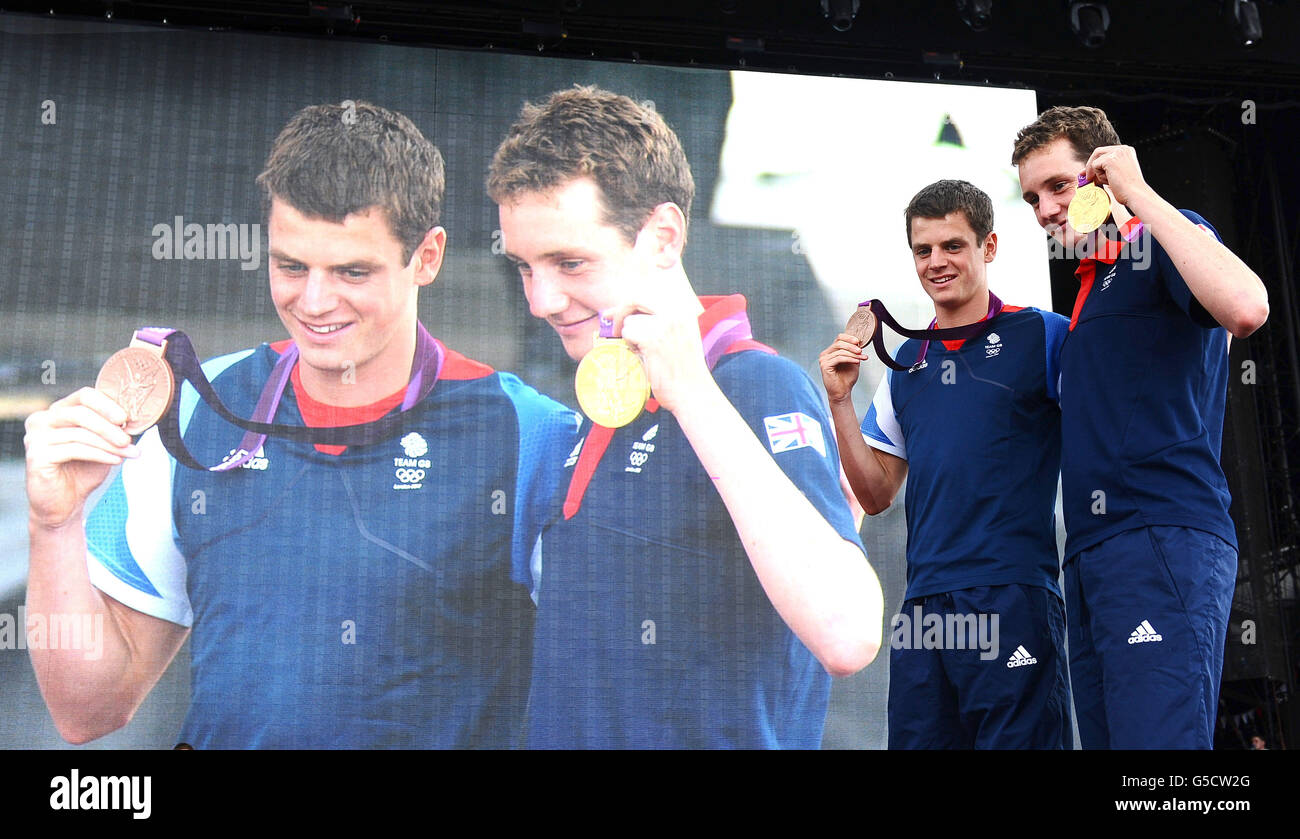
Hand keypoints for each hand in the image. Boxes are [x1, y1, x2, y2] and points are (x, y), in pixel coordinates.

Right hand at [25, 387, 136, 529]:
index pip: (84, 396)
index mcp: (57, 411)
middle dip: (109, 427)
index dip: (107, 404)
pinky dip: (99, 454)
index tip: (126, 418)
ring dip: (109, 444)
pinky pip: (74, 450)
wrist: (64, 504)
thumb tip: (133, 418)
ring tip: (128, 453)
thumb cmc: (82, 471)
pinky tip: (115, 461)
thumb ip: (111, 429)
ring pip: (80, 433)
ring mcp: (35, 437)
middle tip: (128, 439)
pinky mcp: (36, 456)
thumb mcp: (101, 445)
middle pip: (81, 412)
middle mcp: (41, 420)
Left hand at [604, 296, 711, 413]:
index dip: (628, 303)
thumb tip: (628, 312)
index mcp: (684, 309)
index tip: (612, 313)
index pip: (648, 294)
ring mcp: (664, 324)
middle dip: (620, 313)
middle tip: (614, 330)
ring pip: (630, 321)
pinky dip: (630, 346)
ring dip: (631, 338)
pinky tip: (644, 357)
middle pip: (635, 299)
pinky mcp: (653, 338)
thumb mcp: (680, 335)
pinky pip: (628, 333)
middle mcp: (676, 312)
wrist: (693, 392)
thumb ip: (660, 321)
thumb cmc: (684, 370)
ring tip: (646, 353)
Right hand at [819, 333, 868, 404]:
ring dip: (853, 354)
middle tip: (861, 351)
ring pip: (840, 351)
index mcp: (831, 352)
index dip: (849, 338)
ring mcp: (824, 360)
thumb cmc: (846, 379)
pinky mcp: (825, 366)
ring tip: (862, 358)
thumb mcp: (853, 362)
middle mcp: (825, 354)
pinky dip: (849, 359)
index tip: (859, 342)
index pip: (839, 338)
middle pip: (839, 343)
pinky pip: (839, 358)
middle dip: (852, 346)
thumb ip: (854, 352)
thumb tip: (858, 342)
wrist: (842, 392)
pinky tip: (856, 362)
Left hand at [1081, 145, 1151, 207]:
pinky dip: (1099, 176)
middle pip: (1098, 152)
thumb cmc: (1128, 189)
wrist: (1135, 194)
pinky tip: (1110, 181)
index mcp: (1127, 151)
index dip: (1096, 161)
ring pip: (1096, 160)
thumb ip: (1105, 170)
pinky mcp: (1109, 159)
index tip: (1088, 172)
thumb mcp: (1116, 175)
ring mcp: (1116, 152)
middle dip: (1090, 165)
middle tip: (1085, 177)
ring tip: (1109, 182)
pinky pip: (1095, 166)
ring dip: (1097, 173)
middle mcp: (1122, 149)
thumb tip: (1086, 172)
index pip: (1106, 152)